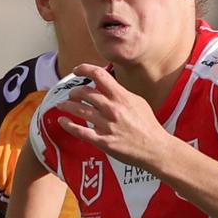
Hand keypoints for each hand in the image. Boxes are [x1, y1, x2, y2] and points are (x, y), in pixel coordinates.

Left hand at [55, 64, 172, 168]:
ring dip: (67, 106)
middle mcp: (112, 109)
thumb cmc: (148, 125)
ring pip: (79, 110)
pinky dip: (68, 125)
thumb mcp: (137, 102)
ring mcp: (107, 125)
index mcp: (121, 97)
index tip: (77, 70)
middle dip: (74, 92)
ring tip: (62, 105)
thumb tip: (105, 86)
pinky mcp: (103, 141)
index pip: (99, 75)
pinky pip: (80, 131)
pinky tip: (62, 121)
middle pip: (84, 92)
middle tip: (71, 94)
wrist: (155, 148)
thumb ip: (120, 93)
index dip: (84, 69)